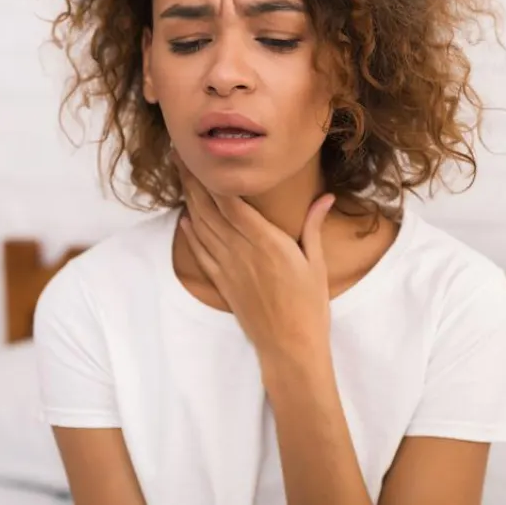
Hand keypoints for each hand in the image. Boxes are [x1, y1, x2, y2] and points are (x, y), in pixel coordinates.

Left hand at [173, 155, 335, 363]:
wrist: (289, 347)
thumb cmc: (308, 306)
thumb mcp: (316, 263)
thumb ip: (313, 226)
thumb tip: (325, 197)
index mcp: (266, 242)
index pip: (231, 202)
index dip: (213, 178)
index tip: (203, 157)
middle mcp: (241, 251)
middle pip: (209, 209)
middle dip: (193, 181)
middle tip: (181, 157)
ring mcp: (228, 268)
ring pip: (201, 227)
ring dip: (188, 201)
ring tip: (181, 178)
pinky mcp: (222, 283)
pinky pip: (201, 253)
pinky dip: (190, 234)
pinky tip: (185, 220)